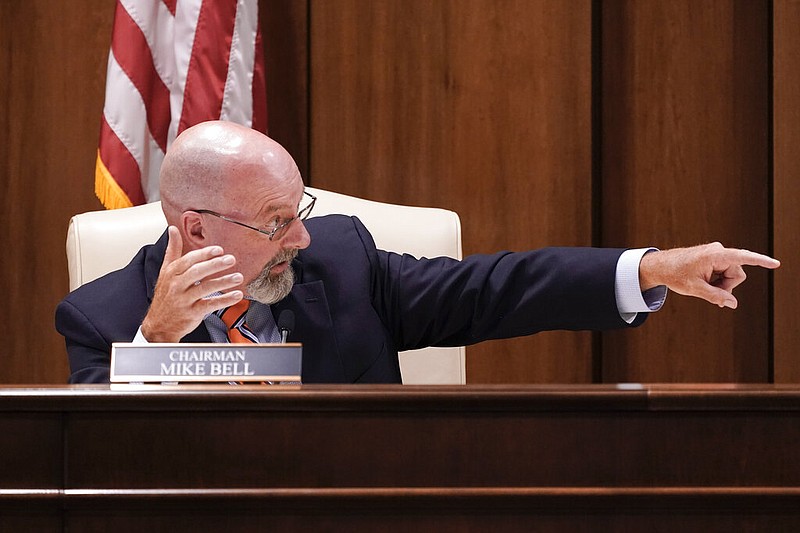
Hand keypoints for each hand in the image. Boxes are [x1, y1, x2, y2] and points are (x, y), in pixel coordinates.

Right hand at [141, 226, 245, 341]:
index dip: (204, 254)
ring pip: (204, 288)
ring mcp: (184, 300)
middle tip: (231, 259)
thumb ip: (172, 250)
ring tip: (238, 277)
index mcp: (172, 272)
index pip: (189, 260)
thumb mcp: (165, 271)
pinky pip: (209, 305)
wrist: (159, 324)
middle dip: (214, 265)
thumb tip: (173, 229)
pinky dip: (224, 300)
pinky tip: (236, 295)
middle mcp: (177, 285)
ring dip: (223, 282)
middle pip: (196, 272)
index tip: (219, 250)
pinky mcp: (192, 313)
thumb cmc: (166, 295)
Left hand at [638, 242, 779, 308]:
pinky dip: (717, 280)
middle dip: (727, 286)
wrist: (660, 266)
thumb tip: (734, 304)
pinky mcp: (714, 257)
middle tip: (708, 290)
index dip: (761, 261)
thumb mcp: (695, 289)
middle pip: (737, 274)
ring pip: (731, 275)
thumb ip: (716, 297)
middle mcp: (719, 250)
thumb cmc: (675, 275)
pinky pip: (724, 272)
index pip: (743, 257)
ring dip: (721, 284)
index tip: (776, 264)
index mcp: (715, 255)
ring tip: (703, 284)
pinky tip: (704, 281)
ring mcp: (717, 253)